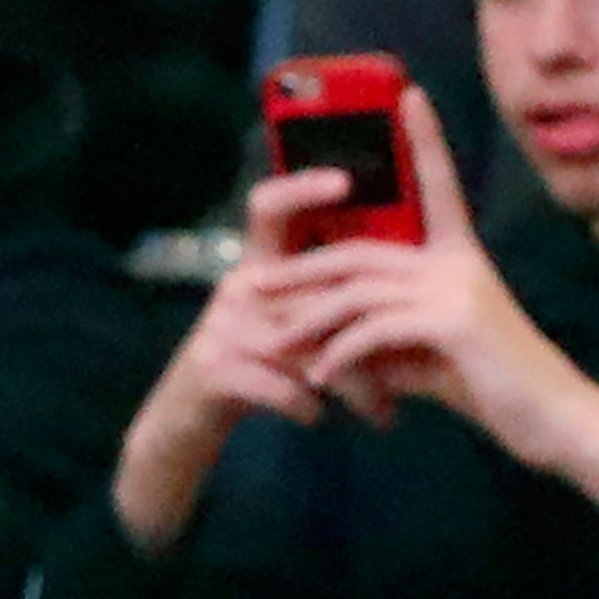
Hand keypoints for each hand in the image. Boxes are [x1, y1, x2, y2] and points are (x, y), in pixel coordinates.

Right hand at [108, 163, 364, 556]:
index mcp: (259, 262)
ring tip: (383, 411)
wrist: (190, 413)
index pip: (270, 206)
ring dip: (350, 385)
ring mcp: (222, 327)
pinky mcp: (213, 370)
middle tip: (409, 355)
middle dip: (365, 333)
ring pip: (303, 349)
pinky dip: (306, 405)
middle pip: (310, 295)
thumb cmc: (259, 358)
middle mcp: (239, 286)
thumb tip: (400, 273)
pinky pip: (277, 386)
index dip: (302, 188)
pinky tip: (321, 417)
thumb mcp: (287, 317)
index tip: (346, 180)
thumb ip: (325, 293)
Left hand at [268, 87, 598, 469]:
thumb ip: (392, 341)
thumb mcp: (435, 357)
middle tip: (255, 284)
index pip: (439, 185)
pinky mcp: (453, 323)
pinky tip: (320, 377)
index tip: (409, 94)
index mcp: (461, 257)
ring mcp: (457, 289)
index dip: (425, 140)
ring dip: (310, 319)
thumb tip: (343, 345)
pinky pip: (377, 329)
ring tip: (274, 342)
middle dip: (302, 271)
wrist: (553, 420)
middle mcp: (459, 262)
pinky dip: (342, 354)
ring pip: (361, 291)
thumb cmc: (498, 391)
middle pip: (362, 251)